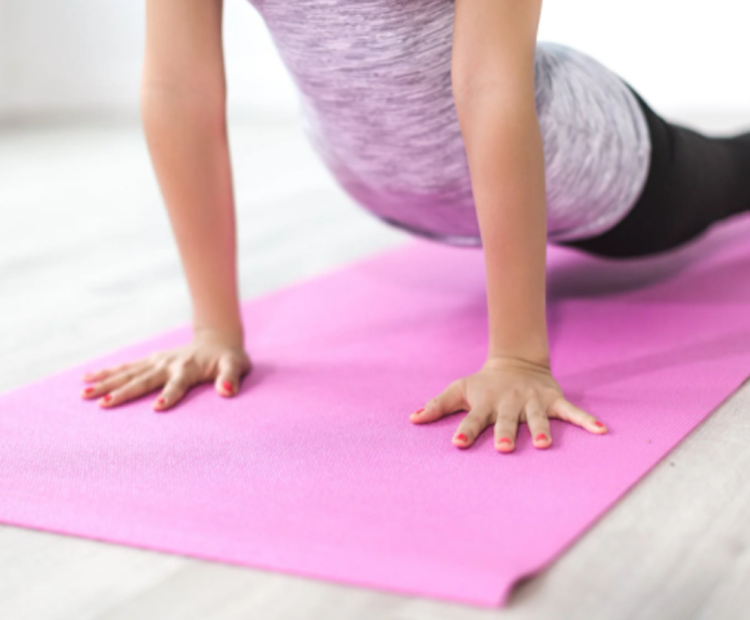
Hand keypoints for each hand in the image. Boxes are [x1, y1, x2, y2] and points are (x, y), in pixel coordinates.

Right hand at [79, 327, 251, 410]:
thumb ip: (231, 378)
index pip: (178, 385)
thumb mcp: (237, 366)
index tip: (157, 407)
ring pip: (128, 373)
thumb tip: (227, 392)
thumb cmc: (229, 359)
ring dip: (107, 383)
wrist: (218, 340)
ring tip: (84, 394)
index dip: (169, 395)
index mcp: (188, 369)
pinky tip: (87, 379)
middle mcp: (168, 364)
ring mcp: (156, 361)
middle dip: (124, 392)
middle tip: (104, 404)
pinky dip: (106, 372)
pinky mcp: (150, 361)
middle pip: (143, 380)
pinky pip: (125, 367)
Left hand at [409, 356, 606, 451]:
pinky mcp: (553, 400)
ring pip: (538, 417)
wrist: (515, 362)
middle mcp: (509, 403)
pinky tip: (601, 431)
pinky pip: (572, 412)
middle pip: (506, 421)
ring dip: (542, 429)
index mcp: (485, 403)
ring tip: (545, 445)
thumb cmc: (482, 384)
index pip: (472, 418)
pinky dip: (586, 421)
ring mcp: (532, 402)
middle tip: (503, 448)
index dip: (465, 430)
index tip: (458, 443)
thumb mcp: (459, 389)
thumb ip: (437, 405)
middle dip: (505, 433)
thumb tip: (411, 419)